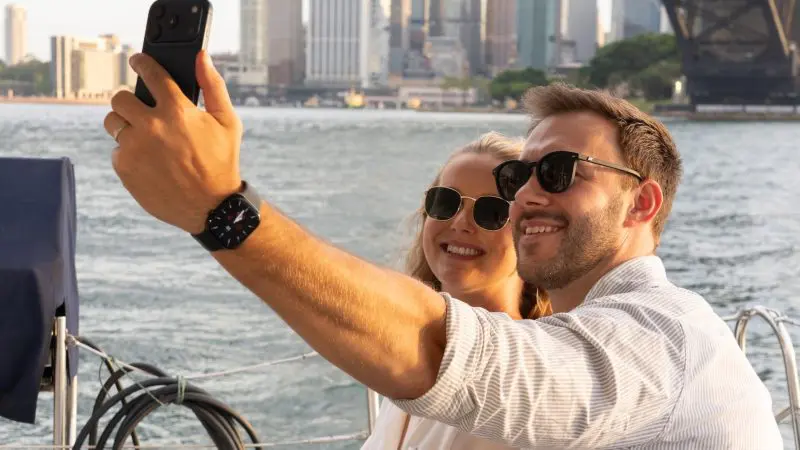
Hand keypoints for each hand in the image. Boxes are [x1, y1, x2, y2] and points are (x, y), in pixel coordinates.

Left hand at [103, 50, 243, 233]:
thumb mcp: (227, 123)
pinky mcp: (124, 168)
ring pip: (112, 122)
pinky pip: (116, 150)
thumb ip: (213, 86)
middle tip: (142, 111)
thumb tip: (200, 57)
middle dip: (130, 101)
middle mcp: (151, 126)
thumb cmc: (222, 162)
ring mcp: (134, 148)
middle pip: (119, 98)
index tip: (138, 61)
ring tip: (144, 137)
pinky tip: (149, 161)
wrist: (211, 207)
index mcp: (177, 110)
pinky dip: (129, 153)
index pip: (149, 73)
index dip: (142, 63)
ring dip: (125, 125)